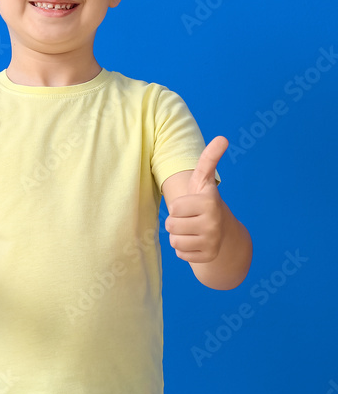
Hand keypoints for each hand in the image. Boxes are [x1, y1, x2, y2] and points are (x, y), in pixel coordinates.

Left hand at [165, 136, 227, 262]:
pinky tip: (196, 241)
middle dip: (176, 222)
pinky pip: (181, 254)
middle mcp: (213, 223)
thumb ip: (209, 159)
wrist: (223, 229)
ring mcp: (212, 241)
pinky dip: (184, 249)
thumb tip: (222, 138)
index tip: (191, 205)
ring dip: (178, 235)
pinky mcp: (208, 256)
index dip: (178, 206)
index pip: (174, 207)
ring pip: (174, 241)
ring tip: (192, 229)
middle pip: (171, 225)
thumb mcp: (203, 179)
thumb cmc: (204, 201)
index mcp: (210, 202)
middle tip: (190, 218)